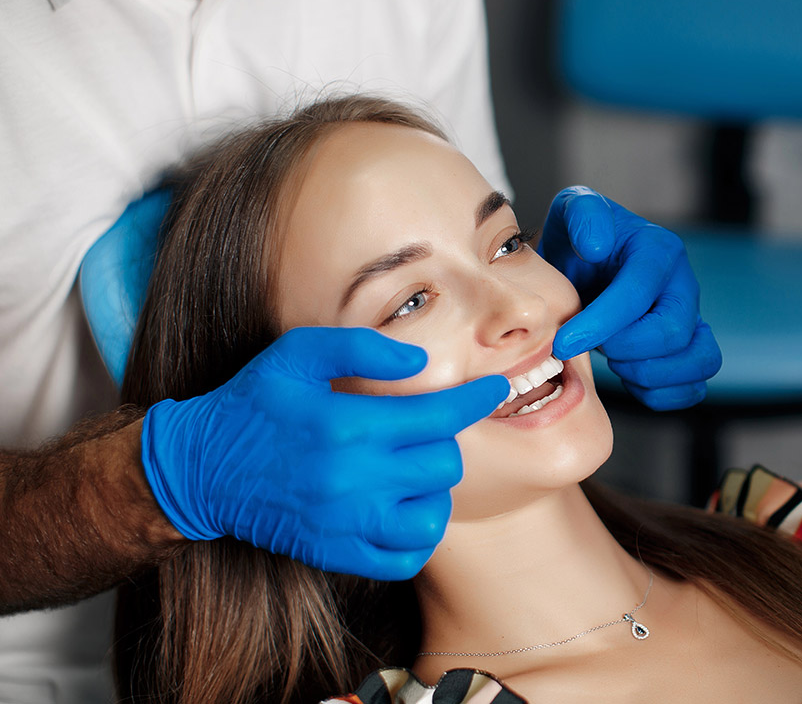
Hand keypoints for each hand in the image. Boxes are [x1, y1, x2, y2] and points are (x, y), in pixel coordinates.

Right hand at [141, 327, 508, 579]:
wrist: (201, 470)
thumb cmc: (254, 404)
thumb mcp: (296, 354)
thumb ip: (360, 349)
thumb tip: (417, 363)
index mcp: (347, 425)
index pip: (438, 415)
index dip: (476, 399)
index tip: (496, 388)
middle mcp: (353, 479)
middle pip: (443, 464)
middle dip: (446, 441)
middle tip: (426, 430)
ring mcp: (346, 523)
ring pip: (433, 514)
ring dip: (435, 489)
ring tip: (414, 471)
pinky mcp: (338, 554)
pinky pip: (406, 557)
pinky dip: (417, 535)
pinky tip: (404, 508)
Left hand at [537, 186, 720, 409]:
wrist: (589, 265)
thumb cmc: (581, 240)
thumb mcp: (573, 210)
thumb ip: (583, 215)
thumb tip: (596, 245)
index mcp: (658, 251)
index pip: (638, 294)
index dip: (600, 324)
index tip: (564, 342)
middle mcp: (684, 286)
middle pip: (673, 333)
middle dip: (624, 349)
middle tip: (593, 346)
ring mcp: (693, 320)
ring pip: (699, 362)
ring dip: (647, 374)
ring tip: (615, 361)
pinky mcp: (690, 350)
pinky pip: (695, 387)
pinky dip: (660, 393)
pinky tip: (629, 377)